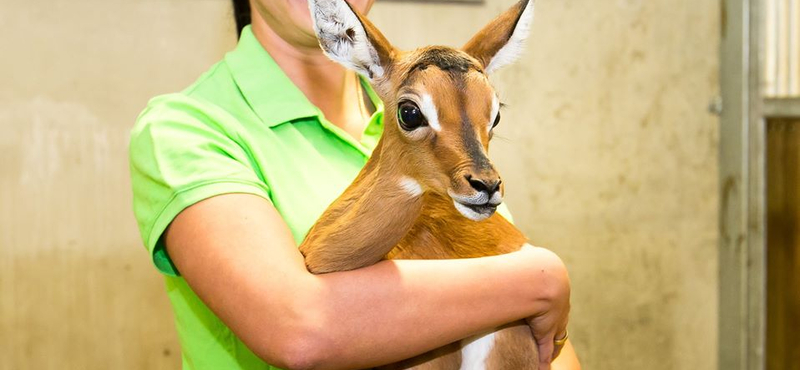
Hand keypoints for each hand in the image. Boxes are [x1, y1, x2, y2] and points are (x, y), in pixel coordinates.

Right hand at [518, 245, 570, 369]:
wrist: (539, 277)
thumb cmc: (531, 263)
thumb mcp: (529, 254)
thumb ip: (525, 250)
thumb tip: (520, 242)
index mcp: (554, 287)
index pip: (554, 299)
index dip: (549, 304)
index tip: (545, 308)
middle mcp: (557, 305)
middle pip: (558, 318)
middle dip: (552, 322)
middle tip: (548, 327)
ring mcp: (552, 321)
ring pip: (554, 335)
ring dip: (550, 342)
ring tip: (545, 351)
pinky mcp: (546, 334)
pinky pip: (546, 351)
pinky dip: (544, 361)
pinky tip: (542, 368)